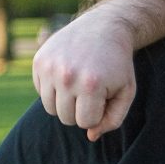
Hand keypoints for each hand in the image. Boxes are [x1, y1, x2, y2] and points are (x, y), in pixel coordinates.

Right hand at [32, 6, 139, 137]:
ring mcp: (50, 67)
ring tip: (79, 85)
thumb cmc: (117, 65)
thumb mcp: (126, 92)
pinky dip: (53, 88)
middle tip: (92, 91)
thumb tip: (90, 136)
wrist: (104, 27)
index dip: (97, 113)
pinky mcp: (39, 61)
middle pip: (65, 118)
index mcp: (91, 85)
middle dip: (80, 110)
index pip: (85, 122)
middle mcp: (67, 76)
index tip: (104, 97)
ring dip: (65, 102)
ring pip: (50, 108)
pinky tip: (67, 73)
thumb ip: (112, 120)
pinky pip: (40, 91)